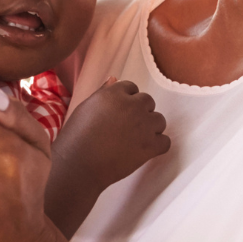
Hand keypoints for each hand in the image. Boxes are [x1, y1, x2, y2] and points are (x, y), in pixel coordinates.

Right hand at [54, 78, 169, 192]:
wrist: (80, 162)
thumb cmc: (77, 134)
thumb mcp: (86, 106)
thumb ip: (103, 92)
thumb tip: (115, 79)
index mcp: (113, 94)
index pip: (131, 87)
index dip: (126, 99)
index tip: (119, 111)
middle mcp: (131, 106)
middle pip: (147, 101)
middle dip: (140, 111)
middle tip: (127, 125)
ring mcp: (143, 126)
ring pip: (159, 120)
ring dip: (150, 126)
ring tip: (135, 137)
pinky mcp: (151, 146)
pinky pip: (165, 141)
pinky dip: (158, 145)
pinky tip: (144, 149)